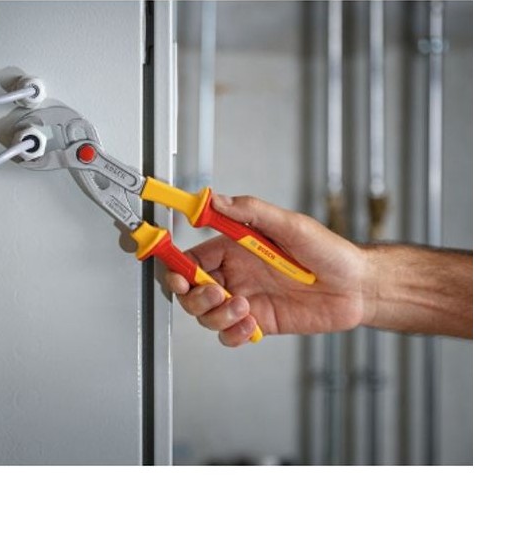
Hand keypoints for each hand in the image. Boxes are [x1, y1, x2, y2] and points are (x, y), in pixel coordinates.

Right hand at [164, 194, 369, 346]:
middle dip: (194, 296)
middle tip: (215, 293)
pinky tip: (250, 326)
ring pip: (206, 316)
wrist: (358, 287)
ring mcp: (244, 300)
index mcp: (234, 248)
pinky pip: (229, 335)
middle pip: (190, 291)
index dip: (177, 268)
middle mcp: (235, 275)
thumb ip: (250, 212)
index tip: (176, 274)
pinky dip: (233, 334)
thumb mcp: (290, 225)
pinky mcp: (258, 323)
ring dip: (217, 315)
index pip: (191, 259)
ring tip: (243, 308)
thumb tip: (214, 199)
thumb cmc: (329, 251)